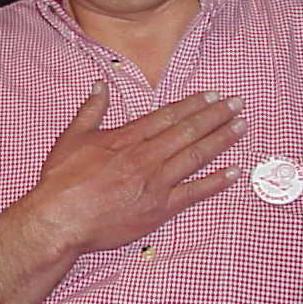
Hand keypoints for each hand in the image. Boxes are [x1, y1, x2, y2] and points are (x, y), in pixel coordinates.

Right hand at [29, 84, 245, 256]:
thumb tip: (100, 85)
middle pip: (188, 131)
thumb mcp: (73, 137)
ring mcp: (156, 182)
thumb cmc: (63, 179)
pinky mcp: (159, 208)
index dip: (193, 104)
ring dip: (221, 140)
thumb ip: (91, 110)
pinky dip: (216, 182)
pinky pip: (194, 193)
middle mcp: (147, 156)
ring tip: (241, 127)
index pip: (168, 116)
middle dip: (216, 115)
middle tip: (238, 103)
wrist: (61, 218)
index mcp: (128, 138)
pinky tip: (234, 172)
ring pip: (196, 156)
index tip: (213, 95)